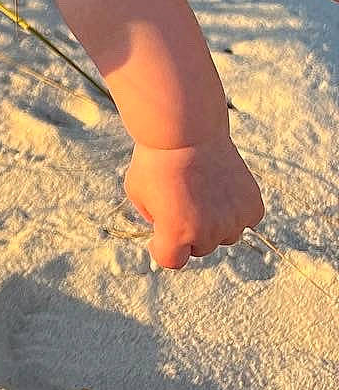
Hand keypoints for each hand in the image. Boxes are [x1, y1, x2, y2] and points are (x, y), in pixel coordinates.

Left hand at [123, 139, 265, 269]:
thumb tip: (167, 227)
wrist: (186, 128)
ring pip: (224, 236)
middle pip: (199, 247)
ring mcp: (233, 220)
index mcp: (175, 234)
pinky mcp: (252, 206)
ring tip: (202, 192)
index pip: (171, 261)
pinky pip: (245, 220)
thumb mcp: (137, 191)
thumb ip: (152, 218)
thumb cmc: (156, 159)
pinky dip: (235, 211)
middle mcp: (207, 233)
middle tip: (182, 200)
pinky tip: (222, 190)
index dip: (162, 248)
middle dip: (188, 231)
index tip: (159, 234)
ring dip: (214, 224)